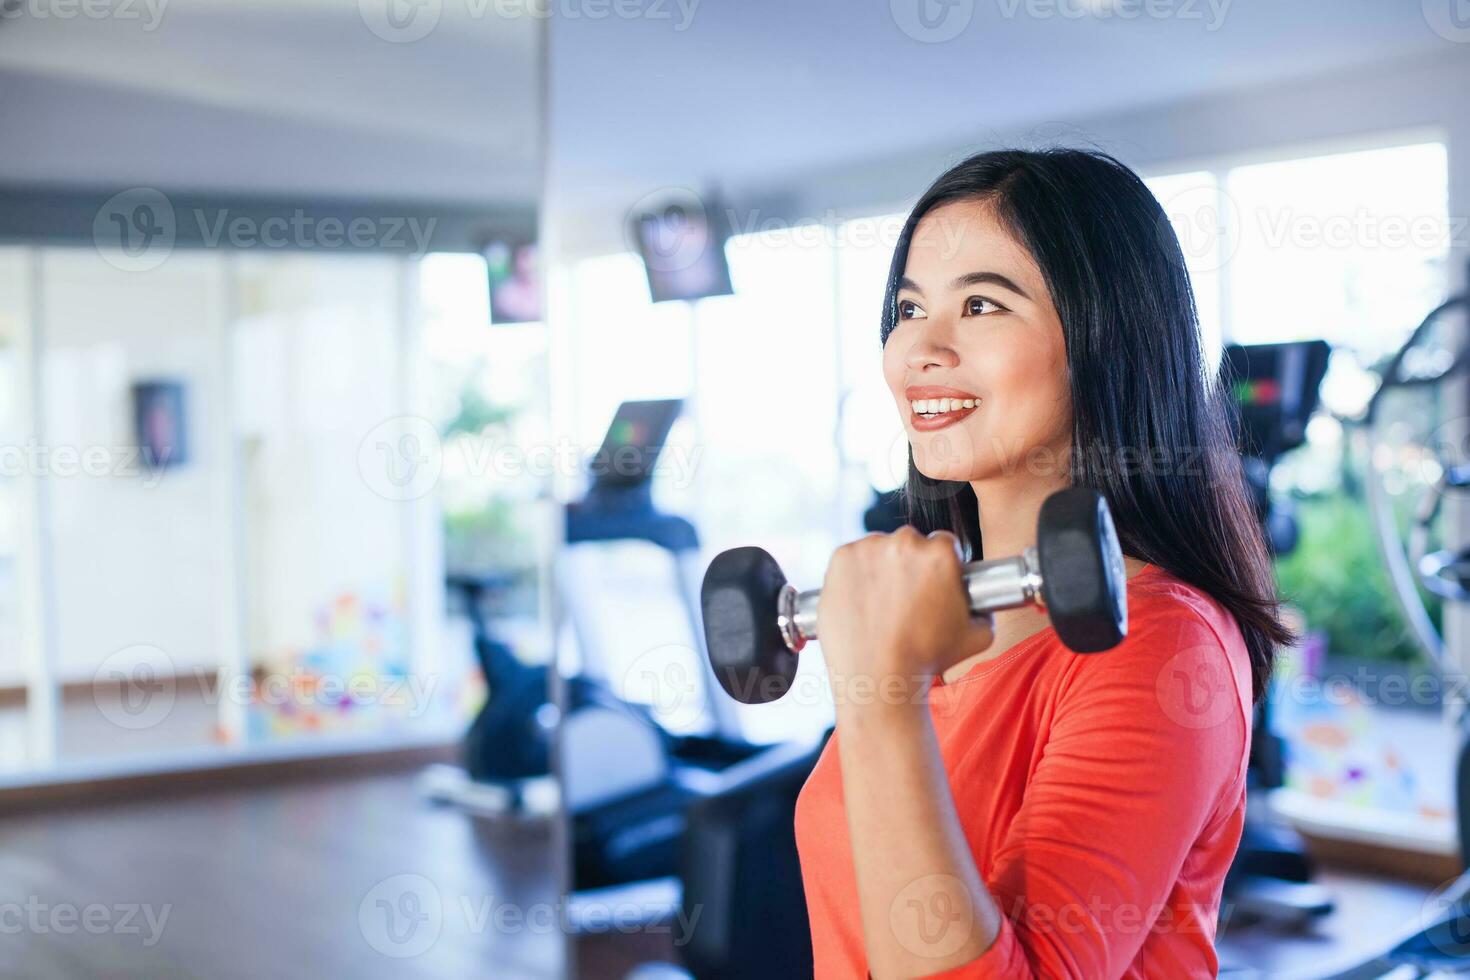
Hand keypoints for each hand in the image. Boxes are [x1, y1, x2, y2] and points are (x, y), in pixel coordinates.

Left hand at [816, 527, 994, 710]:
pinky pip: (850, 558)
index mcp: (940, 554)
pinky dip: (853, 573)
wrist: (878, 677)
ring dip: (880, 566)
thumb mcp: (977, 637)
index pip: (944, 544)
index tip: (931, 582)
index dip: (940, 564)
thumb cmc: (927, 660)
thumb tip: (982, 606)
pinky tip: (860, 599)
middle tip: (904, 597)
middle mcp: (905, 543)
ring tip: (880, 602)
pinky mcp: (841, 558)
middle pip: (910, 543)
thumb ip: (985, 611)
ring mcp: (869, 548)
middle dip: (909, 564)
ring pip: (879, 549)